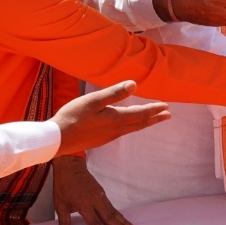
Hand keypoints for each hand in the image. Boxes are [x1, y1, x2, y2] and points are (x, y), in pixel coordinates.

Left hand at [48, 154, 137, 224]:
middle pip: (109, 217)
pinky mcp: (102, 193)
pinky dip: (119, 215)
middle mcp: (94, 200)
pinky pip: (111, 207)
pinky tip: (124, 220)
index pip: (94, 221)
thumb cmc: (63, 185)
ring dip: (123, 221)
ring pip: (113, 211)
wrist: (70, 167)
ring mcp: (100, 196)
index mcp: (83, 203)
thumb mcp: (59, 204)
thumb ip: (62, 222)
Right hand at [51, 81, 171, 155]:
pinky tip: (128, 126)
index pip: (141, 113)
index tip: (167, 107)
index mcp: (116, 119)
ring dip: (144, 123)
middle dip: (154, 118)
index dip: (154, 109)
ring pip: (132, 129)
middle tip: (168, 116)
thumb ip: (114, 93)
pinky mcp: (101, 140)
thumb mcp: (94, 101)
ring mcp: (108, 136)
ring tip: (153, 120)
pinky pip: (123, 132)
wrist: (57, 140)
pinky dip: (132, 127)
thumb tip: (134, 84)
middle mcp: (116, 130)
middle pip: (140, 123)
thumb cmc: (73, 117)